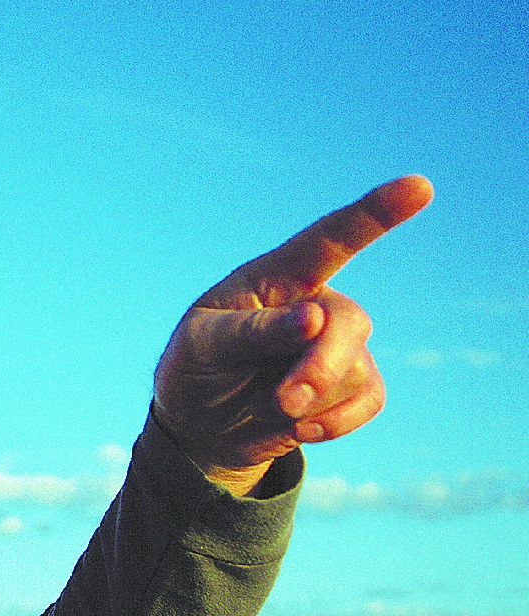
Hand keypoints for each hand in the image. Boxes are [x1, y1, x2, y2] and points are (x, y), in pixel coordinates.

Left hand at [152, 175, 431, 493]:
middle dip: (318, 368)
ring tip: (262, 407)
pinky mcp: (353, 385)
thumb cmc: (196, 367)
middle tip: (282, 402)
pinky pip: (369, 401)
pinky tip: (296, 429)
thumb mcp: (204, 346)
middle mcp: (316, 302)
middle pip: (348, 323)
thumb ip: (253, 331)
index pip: (330, 239)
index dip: (376, 213)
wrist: (200, 424)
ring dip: (307, 403)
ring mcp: (338, 344)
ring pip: (355, 370)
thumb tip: (314, 319)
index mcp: (276, 276)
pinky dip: (331, 424)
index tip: (419, 186)